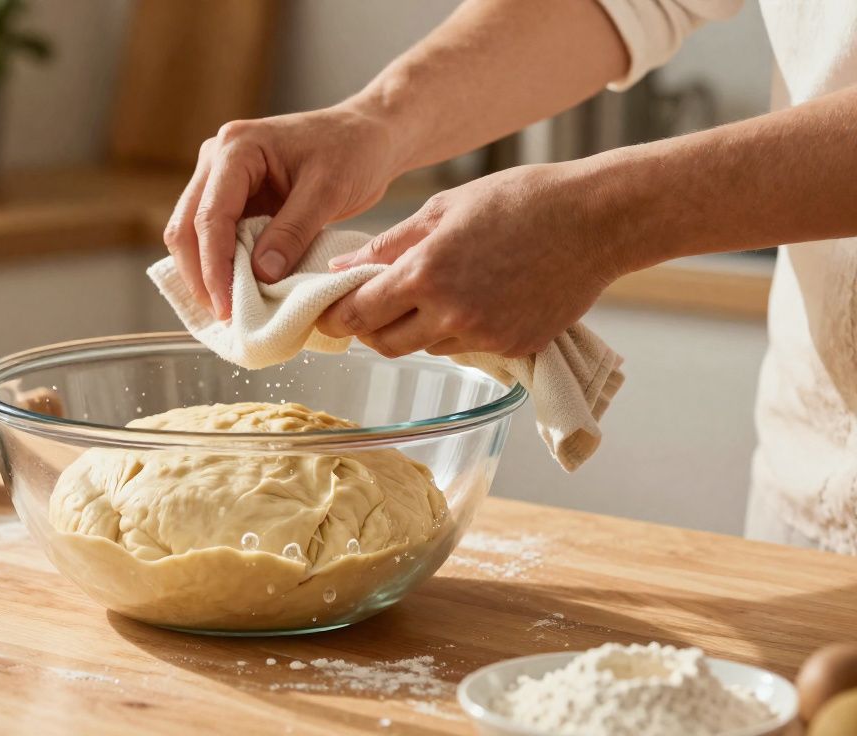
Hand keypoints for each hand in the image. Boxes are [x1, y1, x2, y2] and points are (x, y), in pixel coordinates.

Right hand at [163, 104, 404, 319]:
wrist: (367, 135)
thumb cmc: (352, 150)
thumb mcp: (327, 191)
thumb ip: (292, 231)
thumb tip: (260, 275)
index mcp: (236, 147)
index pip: (210, 216)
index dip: (214, 266)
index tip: (227, 306)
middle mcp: (217, 159)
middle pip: (186, 227)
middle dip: (199, 275)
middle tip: (223, 315)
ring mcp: (220, 178)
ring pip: (191, 235)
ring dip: (204, 273)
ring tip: (227, 310)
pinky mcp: (232, 198)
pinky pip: (213, 237)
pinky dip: (219, 265)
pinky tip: (233, 291)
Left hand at [318, 162, 626, 357]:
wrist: (596, 219)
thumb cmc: (519, 200)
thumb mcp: (444, 208)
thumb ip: (388, 244)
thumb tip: (342, 269)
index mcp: (425, 274)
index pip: (358, 315)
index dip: (336, 317)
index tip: (329, 312)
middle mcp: (451, 313)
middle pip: (385, 345)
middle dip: (370, 329)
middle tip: (373, 306)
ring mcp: (484, 336)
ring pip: (426, 348)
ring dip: (416, 329)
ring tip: (435, 292)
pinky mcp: (513, 348)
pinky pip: (466, 349)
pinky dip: (458, 331)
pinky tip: (477, 298)